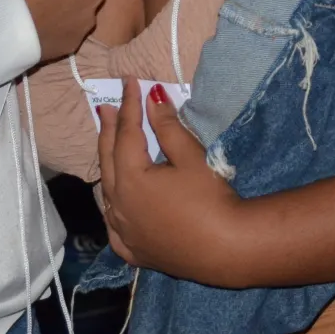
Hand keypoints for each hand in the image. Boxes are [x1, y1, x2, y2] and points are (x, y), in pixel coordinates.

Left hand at [97, 78, 251, 286]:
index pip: (126, 133)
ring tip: (109, 146)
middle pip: (109, 160)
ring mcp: (123, 231)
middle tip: (109, 108)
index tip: (130, 82)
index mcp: (130, 179)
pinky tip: (113, 202)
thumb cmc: (211, 200)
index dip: (129, 105)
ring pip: (107, 192)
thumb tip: (153, 97)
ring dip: (108, 166)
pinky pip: (114, 225)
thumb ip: (168, 127)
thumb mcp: (190, 157)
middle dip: (110, 131)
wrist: (228, 249)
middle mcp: (118, 205)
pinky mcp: (134, 251)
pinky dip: (112, 206)